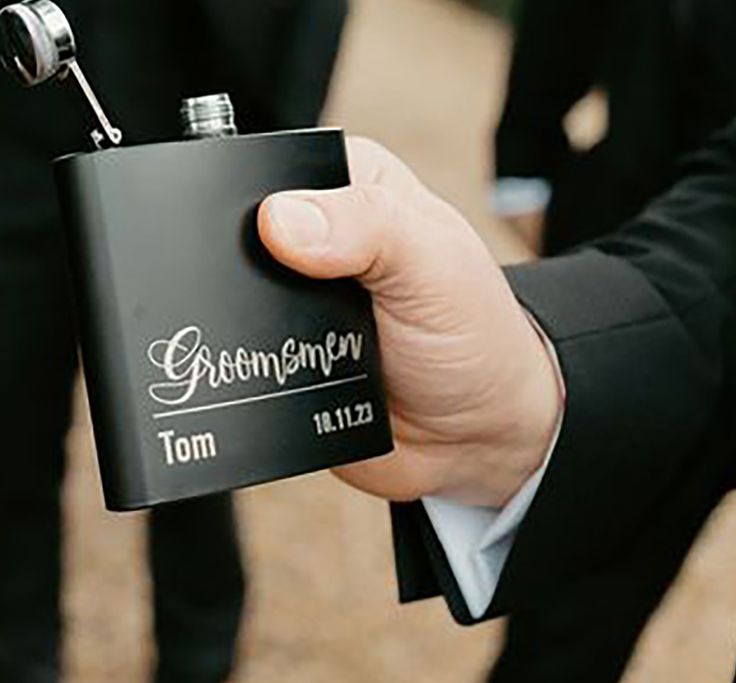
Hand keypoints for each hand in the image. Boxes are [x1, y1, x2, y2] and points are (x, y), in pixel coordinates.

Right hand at [257, 138, 560, 507]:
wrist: (476, 433)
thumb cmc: (475, 336)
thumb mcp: (434, 265)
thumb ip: (369, 229)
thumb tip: (279, 219)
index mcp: (352, 190)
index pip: (276, 170)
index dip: (254, 196)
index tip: (256, 234)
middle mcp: (319, 240)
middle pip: (243, 237)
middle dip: (240, 267)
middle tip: (266, 296)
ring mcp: (298, 302)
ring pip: (234, 299)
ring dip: (240, 322)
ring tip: (268, 339)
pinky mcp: (286, 355)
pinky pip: (243, 354)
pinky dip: (242, 365)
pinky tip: (255, 375)